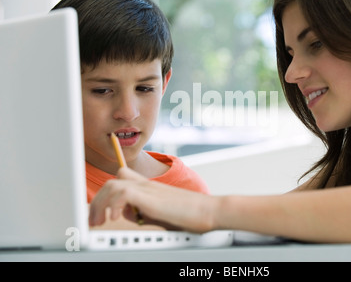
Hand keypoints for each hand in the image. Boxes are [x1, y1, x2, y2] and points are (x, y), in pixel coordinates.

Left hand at [88, 166, 215, 232]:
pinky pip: (122, 192)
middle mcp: (145, 184)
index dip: (107, 191)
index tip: (99, 211)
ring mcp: (147, 188)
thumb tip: (128, 216)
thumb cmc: (189, 215)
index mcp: (148, 187)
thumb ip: (144, 212)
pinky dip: (113, 205)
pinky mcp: (150, 196)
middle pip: (111, 182)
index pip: (122, 176)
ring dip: (100, 204)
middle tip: (94, 221)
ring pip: (111, 185)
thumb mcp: (161, 213)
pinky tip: (116, 218)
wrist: (209, 210)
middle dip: (97, 202)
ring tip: (100, 222)